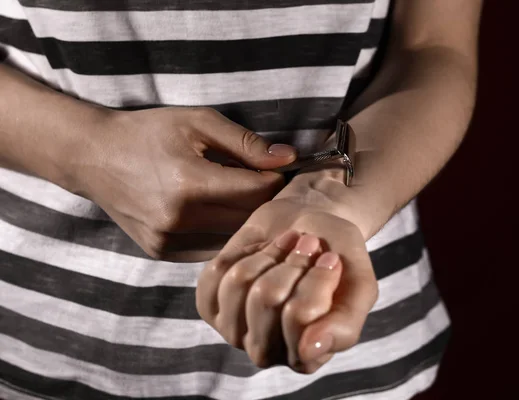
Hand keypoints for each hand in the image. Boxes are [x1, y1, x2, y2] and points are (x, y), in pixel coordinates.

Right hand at [72, 107, 296, 261]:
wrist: (94, 157)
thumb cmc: (149, 133)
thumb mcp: (198, 122)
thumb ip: (246, 143)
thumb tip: (289, 158)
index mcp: (190, 183)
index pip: (258, 192)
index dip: (278, 180)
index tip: (280, 169)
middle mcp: (179, 220)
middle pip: (250, 219)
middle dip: (267, 201)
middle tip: (267, 182)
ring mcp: (169, 242)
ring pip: (234, 238)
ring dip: (247, 219)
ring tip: (241, 196)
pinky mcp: (163, 253)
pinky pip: (212, 249)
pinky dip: (224, 233)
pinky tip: (218, 211)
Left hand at [196, 192, 377, 373]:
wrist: (310, 222)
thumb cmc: (337, 254)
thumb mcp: (360, 284)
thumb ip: (345, 323)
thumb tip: (309, 351)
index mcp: (309, 356)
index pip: (300, 315)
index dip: (316, 278)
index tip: (331, 259)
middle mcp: (270, 351)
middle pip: (266, 299)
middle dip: (290, 262)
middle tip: (309, 246)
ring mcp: (235, 331)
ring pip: (240, 283)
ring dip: (269, 254)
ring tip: (288, 245)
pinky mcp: (210, 306)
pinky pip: (216, 273)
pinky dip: (243, 252)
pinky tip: (263, 252)